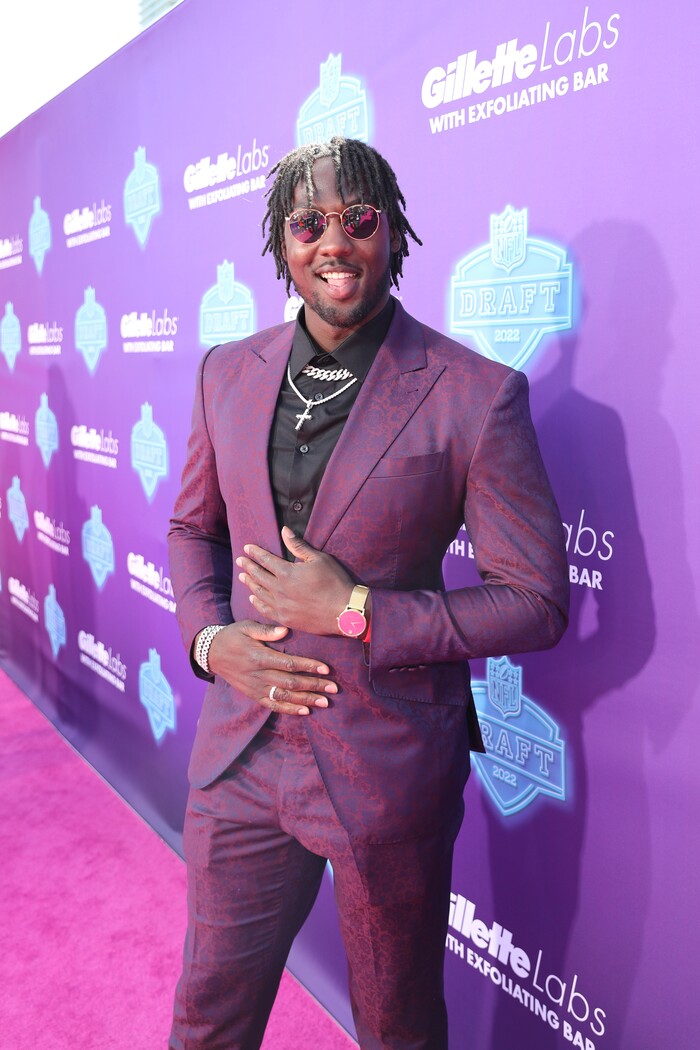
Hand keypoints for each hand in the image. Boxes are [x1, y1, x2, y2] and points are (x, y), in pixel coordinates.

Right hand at [207, 620, 336, 714]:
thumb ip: (266, 630)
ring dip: (306, 700)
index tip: (326, 669)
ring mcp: (255, 687)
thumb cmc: (233, 636)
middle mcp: (258, 674)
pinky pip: (273, 705)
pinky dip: (289, 710)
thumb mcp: (246, 627)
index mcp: (259, 656)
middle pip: (291, 683)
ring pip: (284, 697)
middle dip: (314, 686)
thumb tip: (285, 630)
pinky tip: (305, 711)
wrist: (212, 653)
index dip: (308, 666)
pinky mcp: (253, 695)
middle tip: (334, 688)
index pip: (289, 663)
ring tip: (325, 702)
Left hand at [236, 527, 354, 635]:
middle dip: (248, 566)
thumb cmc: (334, 582)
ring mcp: (281, 606)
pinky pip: (265, 610)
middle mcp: (279, 589)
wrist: (344, 611)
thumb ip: (298, 546)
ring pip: (259, 593)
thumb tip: (284, 530)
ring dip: (249, 583)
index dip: (255, 553)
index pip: (265, 560)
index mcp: (287, 573)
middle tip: (239, 561)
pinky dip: (257, 603)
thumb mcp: (318, 559)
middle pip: (258, 575)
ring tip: (242, 577)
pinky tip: (253, 598)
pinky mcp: (285, 619)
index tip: (247, 548)